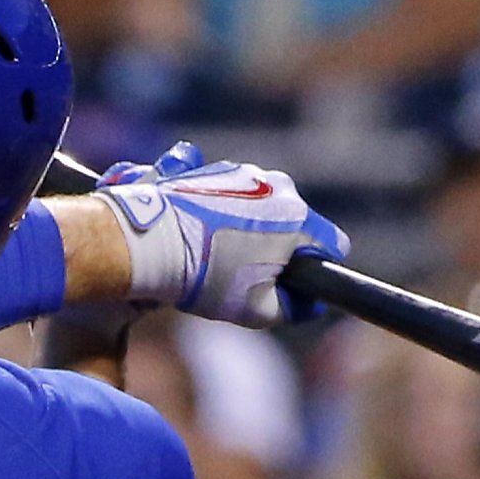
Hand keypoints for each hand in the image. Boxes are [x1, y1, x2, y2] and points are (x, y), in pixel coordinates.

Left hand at [97, 141, 348, 327]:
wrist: (146, 239)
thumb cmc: (204, 278)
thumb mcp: (256, 310)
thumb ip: (294, 308)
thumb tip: (309, 304)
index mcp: (299, 219)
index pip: (332, 245)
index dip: (318, 269)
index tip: (295, 284)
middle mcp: (278, 187)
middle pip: (295, 223)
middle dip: (278, 248)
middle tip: (245, 275)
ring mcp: (244, 172)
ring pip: (260, 206)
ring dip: (247, 228)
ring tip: (213, 254)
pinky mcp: (212, 168)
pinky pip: (228, 192)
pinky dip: (219, 209)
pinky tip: (197, 230)